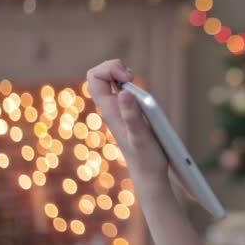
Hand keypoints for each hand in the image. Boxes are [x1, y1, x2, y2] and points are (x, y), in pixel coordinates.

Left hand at [86, 59, 168, 185]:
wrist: (149, 176)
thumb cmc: (147, 159)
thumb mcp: (142, 136)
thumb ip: (133, 115)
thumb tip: (124, 93)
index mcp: (110, 111)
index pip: (95, 78)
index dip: (110, 69)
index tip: (128, 78)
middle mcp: (112, 109)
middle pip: (101, 76)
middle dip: (116, 68)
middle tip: (132, 78)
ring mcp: (120, 111)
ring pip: (113, 82)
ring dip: (125, 76)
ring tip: (137, 86)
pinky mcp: (129, 115)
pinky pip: (125, 92)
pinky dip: (134, 87)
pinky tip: (145, 99)